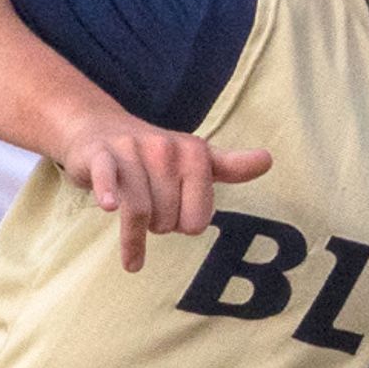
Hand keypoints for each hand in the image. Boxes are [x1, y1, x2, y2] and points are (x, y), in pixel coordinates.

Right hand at [50, 110, 277, 272]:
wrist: (99, 129)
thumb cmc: (155, 154)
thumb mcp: (195, 159)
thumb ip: (232, 165)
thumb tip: (268, 159)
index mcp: (195, 153)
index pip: (197, 221)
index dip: (182, 223)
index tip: (174, 211)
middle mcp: (166, 149)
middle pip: (167, 221)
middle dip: (158, 226)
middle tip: (150, 210)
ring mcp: (132, 152)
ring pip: (140, 213)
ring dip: (133, 236)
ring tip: (132, 238)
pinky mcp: (101, 156)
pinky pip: (108, 178)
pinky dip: (108, 193)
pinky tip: (109, 207)